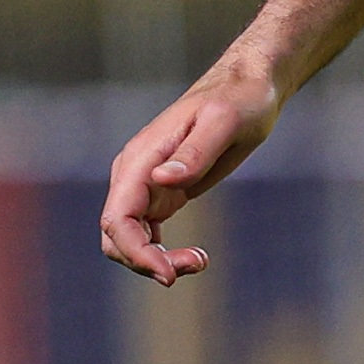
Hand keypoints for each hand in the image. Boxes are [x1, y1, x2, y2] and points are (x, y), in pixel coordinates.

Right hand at [99, 68, 282, 283]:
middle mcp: (134, 174)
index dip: (135, 252)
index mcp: (141, 159)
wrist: (246, 89)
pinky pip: (147, 234)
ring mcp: (145, 185)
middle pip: (117, 236)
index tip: (168, 274)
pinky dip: (164, 253)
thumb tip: (163, 180)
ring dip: (157, 261)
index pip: (117, 218)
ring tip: (200, 261)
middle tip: (197, 264)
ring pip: (130, 239)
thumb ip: (195, 152)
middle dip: (146, 262)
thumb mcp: (224, 122)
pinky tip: (198, 256)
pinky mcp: (162, 193)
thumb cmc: (239, 101)